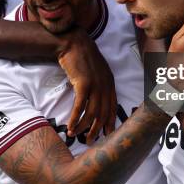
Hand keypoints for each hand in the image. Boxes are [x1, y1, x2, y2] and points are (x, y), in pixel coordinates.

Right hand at [58, 28, 116, 143]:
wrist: (73, 42)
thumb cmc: (81, 56)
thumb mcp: (96, 70)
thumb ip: (98, 83)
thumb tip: (93, 98)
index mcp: (110, 82)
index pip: (113, 107)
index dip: (110, 122)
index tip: (107, 134)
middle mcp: (106, 85)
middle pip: (104, 113)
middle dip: (97, 130)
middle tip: (90, 141)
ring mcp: (96, 85)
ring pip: (92, 113)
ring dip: (84, 127)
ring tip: (76, 135)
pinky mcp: (84, 84)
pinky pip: (80, 108)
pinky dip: (75, 120)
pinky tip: (70, 127)